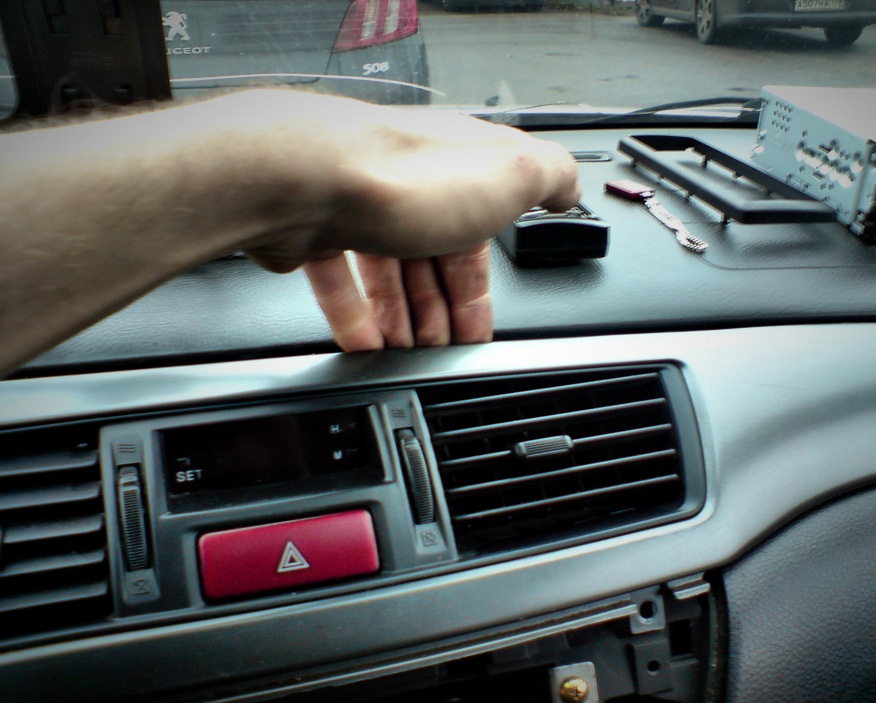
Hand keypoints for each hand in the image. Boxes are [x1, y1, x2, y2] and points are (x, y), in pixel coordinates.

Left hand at [238, 92, 579, 349]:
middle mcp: (409, 183)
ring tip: (402, 355)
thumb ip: (551, 177)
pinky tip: (362, 342)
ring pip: (384, 269)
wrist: (303, 174)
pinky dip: (352, 314)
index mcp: (459, 171)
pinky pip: (336, 276)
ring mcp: (357, 203)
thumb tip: (569, 189)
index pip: (478, 241)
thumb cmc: (404, 175)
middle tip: (437, 353)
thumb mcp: (513, 171)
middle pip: (429, 260)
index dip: (479, 293)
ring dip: (398, 318)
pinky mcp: (311, 224)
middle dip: (436, 313)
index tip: (477, 335)